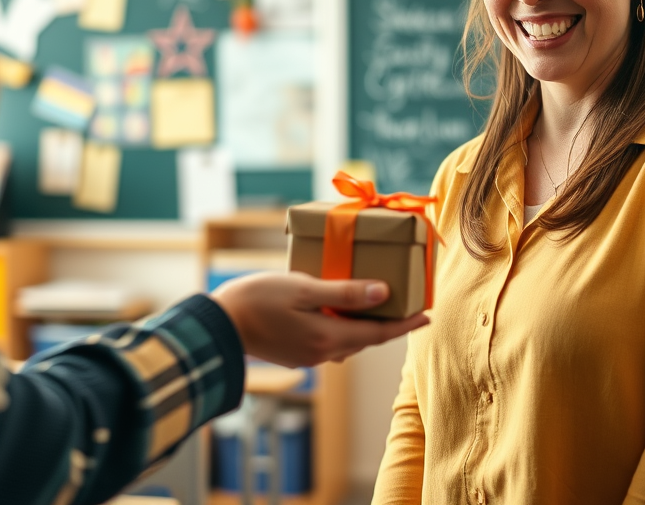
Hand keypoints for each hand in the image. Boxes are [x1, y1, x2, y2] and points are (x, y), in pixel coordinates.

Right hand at [211, 271, 428, 367]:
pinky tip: (341, 311)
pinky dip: (344, 327)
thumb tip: (384, 293)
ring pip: (347, 340)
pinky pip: (330, 340)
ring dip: (366, 326)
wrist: (217, 325)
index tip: (428, 316)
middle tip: (409, 307)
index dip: (405, 325)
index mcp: (328, 338)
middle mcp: (322, 353)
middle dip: (389, 324)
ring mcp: (307, 356)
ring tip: (380, 306)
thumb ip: (345, 292)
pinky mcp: (295, 353)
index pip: (379, 333)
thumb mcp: (304, 288)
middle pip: (365, 338)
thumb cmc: (258, 299)